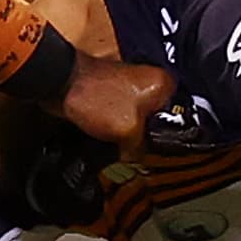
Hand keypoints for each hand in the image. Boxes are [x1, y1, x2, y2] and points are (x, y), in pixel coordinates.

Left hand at [58, 56, 175, 154]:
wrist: (60, 84)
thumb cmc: (96, 98)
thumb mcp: (129, 130)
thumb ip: (141, 147)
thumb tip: (139, 157)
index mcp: (163, 85)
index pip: (179, 118)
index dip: (170, 139)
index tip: (162, 155)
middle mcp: (151, 83)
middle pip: (158, 122)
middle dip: (148, 139)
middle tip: (140, 154)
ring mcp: (131, 88)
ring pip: (139, 122)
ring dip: (130, 137)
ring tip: (123, 149)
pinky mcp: (114, 94)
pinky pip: (122, 119)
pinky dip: (117, 130)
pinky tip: (111, 141)